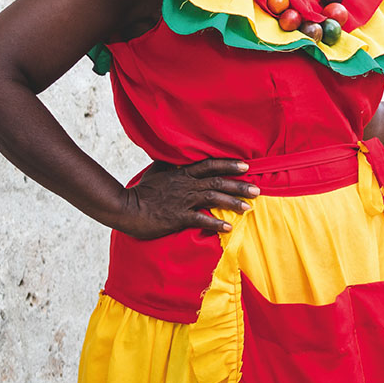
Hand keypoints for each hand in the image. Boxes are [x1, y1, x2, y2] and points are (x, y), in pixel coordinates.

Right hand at [116, 158, 258, 239]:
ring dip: (232, 202)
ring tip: (249, 207)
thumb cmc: (142, 190)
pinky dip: (216, 223)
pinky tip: (229, 227)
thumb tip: (179, 154)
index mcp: (182, 173)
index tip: (246, 166)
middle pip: (217, 181)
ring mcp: (183, 201)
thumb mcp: (158, 170)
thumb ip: (172, 163)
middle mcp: (186, 184)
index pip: (210, 164)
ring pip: (213, 198)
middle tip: (257, 189)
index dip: (229, 164)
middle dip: (239, 185)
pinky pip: (200, 219)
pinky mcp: (177, 217)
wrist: (126, 208)